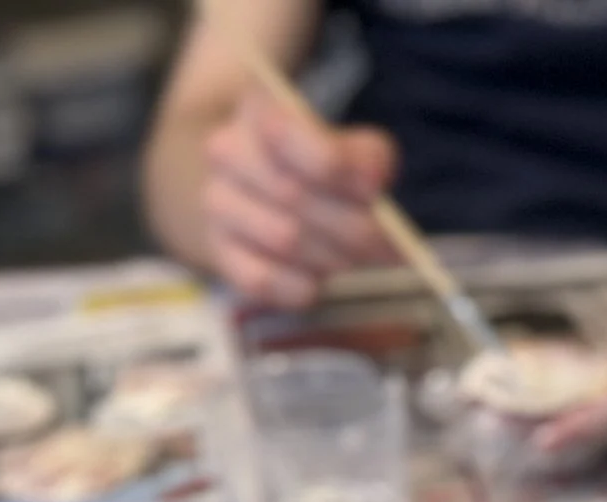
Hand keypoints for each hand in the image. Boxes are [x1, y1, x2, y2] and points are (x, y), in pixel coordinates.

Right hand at [200, 91, 397, 309]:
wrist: (262, 191)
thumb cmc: (319, 167)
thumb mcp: (350, 146)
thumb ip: (368, 157)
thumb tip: (373, 184)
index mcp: (260, 110)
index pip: (287, 133)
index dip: (334, 167)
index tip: (373, 191)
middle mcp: (227, 150)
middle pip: (294, 195)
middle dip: (351, 227)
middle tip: (390, 248)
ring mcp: (216, 200)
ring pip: (283, 239)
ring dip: (332, 257)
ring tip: (358, 261)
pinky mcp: (219, 250)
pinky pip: (260, 278)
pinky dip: (299, 286)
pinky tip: (319, 281)